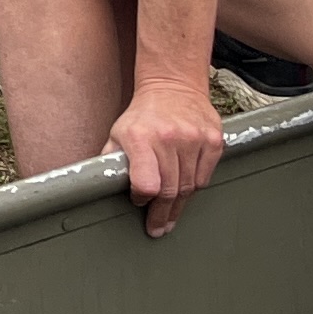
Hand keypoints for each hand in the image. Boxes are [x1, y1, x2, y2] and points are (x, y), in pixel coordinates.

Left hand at [110, 73, 230, 237]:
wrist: (173, 86)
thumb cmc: (142, 115)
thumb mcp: (118, 134)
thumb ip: (112, 161)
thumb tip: (99, 188)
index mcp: (140, 137)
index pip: (146, 183)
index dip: (142, 198)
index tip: (139, 202)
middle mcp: (169, 137)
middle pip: (169, 191)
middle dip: (162, 214)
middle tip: (158, 227)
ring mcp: (194, 138)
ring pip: (189, 187)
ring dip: (179, 205)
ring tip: (170, 215)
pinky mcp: (213, 140)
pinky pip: (205, 177)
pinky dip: (195, 186)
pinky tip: (186, 188)